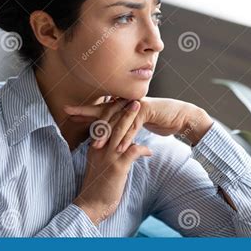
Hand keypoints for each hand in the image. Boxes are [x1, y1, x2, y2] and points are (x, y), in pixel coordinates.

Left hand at [64, 97, 213, 150]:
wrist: (180, 116)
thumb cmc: (159, 119)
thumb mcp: (138, 121)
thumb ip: (124, 122)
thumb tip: (110, 128)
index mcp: (123, 104)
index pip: (102, 107)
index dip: (86, 110)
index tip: (70, 113)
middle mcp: (127, 101)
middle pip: (104, 109)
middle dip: (87, 112)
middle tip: (70, 113)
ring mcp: (136, 105)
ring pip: (118, 120)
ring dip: (107, 134)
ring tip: (96, 146)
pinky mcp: (146, 110)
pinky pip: (133, 127)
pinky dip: (126, 139)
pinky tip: (120, 149)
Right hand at [72, 100, 151, 224]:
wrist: (91, 206)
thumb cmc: (97, 187)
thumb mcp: (98, 165)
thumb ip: (104, 152)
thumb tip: (115, 144)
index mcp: (95, 147)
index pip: (103, 124)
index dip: (113, 111)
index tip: (121, 100)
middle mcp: (100, 149)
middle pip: (112, 123)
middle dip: (123, 109)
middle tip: (133, 98)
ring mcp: (108, 157)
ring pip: (120, 132)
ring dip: (131, 120)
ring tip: (141, 109)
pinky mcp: (117, 167)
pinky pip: (132, 152)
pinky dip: (142, 149)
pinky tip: (149, 152)